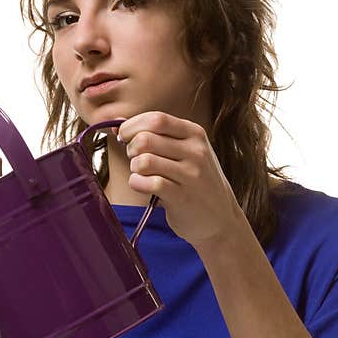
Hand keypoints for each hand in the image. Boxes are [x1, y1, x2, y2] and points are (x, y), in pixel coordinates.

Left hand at [117, 111, 243, 247]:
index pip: (156, 119)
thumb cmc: (195, 181)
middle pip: (145, 139)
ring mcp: (191, 174)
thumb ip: (155, 135)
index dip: (132, 126)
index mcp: (194, 133)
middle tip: (136, 159)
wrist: (220, 217)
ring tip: (142, 173)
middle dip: (130, 149)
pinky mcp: (182, 197)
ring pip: (144, 161)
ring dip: (134, 168)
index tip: (124, 136)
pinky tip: (142, 185)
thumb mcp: (185, 151)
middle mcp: (196, 151)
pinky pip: (149, 183)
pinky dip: (137, 183)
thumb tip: (116, 123)